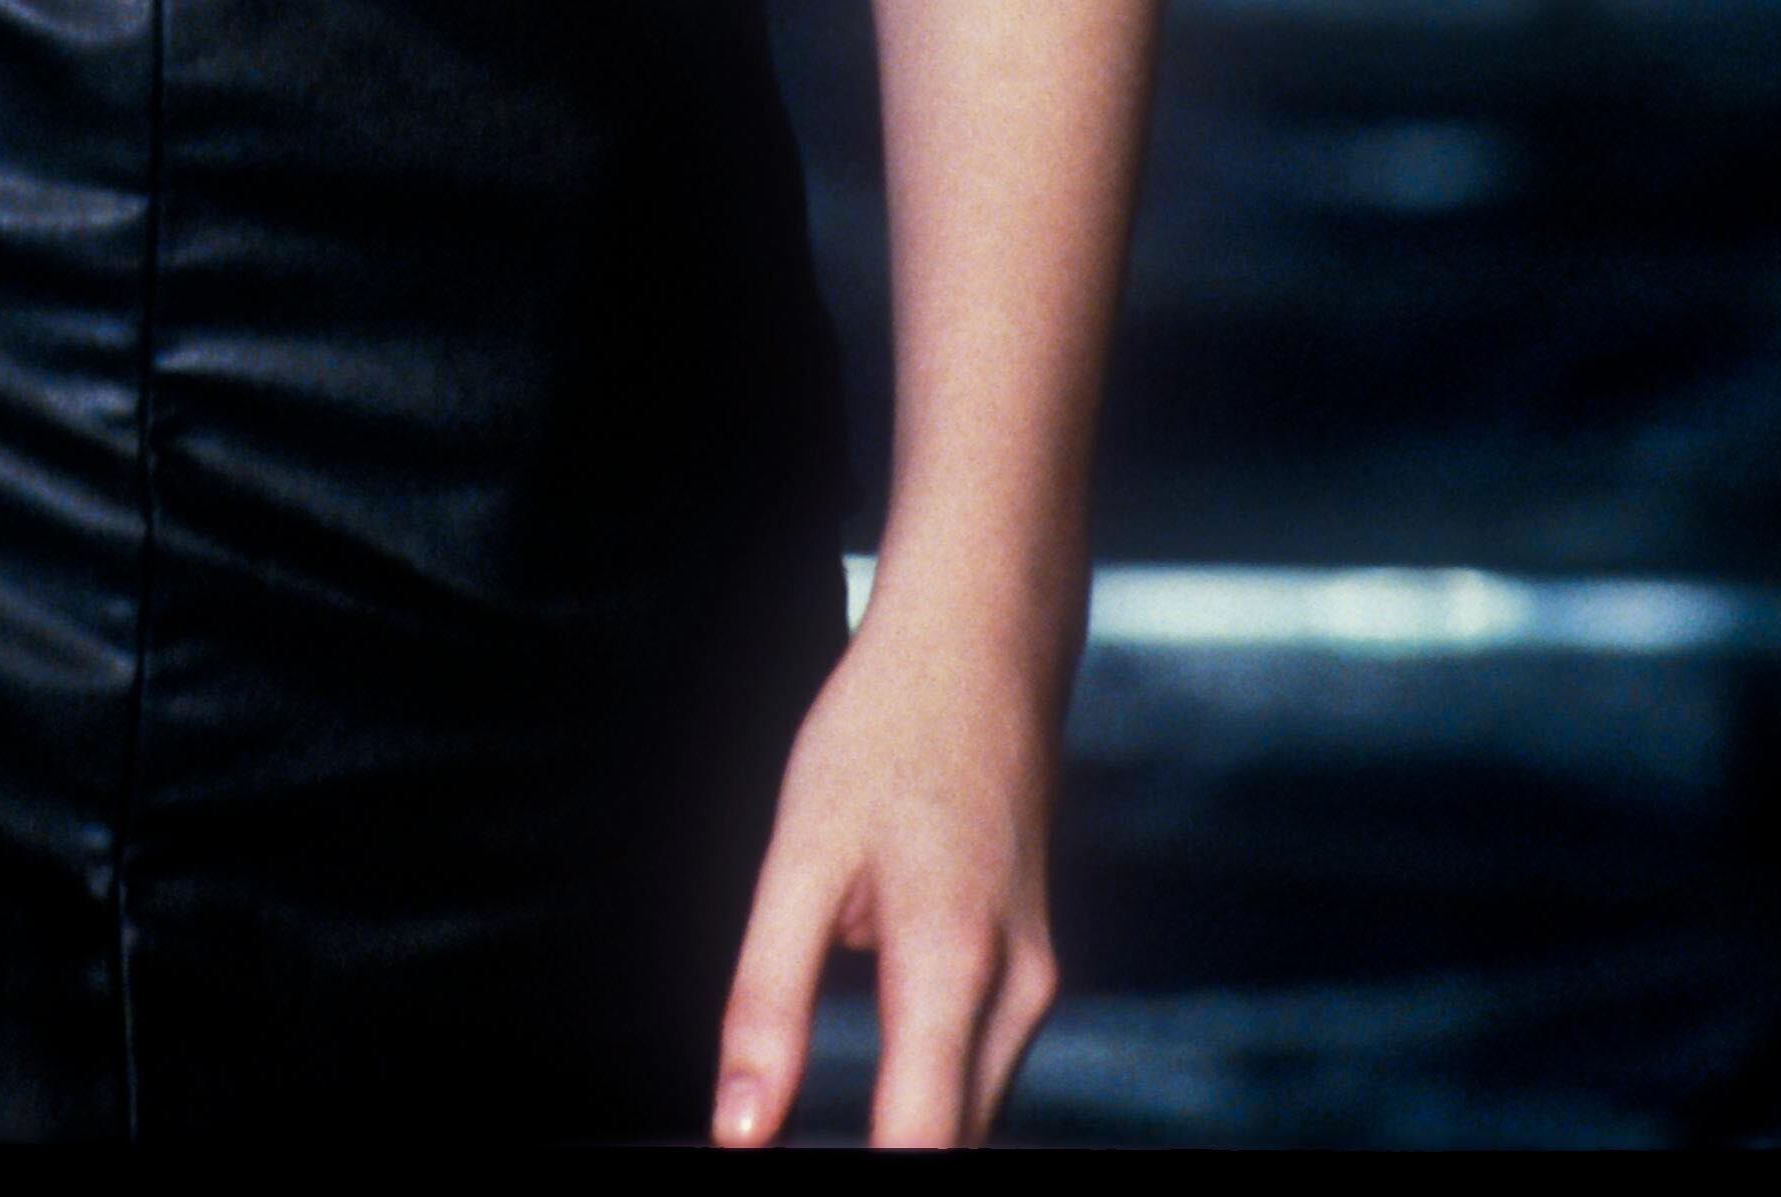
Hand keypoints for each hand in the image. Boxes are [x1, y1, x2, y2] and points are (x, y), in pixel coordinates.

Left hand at [712, 575, 1062, 1148]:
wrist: (982, 640)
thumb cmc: (886, 728)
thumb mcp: (799, 849)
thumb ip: (768, 998)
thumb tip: (741, 1130)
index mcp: (954, 964)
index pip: (918, 1148)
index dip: (862, 1184)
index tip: (775, 1165)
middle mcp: (1018, 989)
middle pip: (952, 1140)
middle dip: (885, 1160)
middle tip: (776, 1138)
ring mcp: (1039, 978)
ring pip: (972, 1108)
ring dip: (909, 1128)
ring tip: (803, 1114)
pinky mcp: (1036, 962)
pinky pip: (982, 1061)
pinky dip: (930, 1082)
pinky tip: (881, 1056)